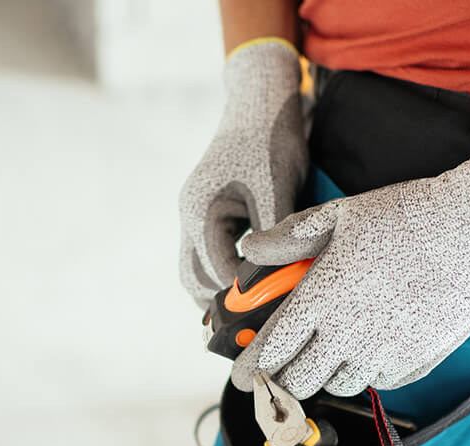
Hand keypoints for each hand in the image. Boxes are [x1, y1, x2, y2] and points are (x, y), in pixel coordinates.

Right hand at [179, 38, 307, 306]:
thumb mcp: (277, 189)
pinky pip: (208, 255)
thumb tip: (280, 275)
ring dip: (221, 291)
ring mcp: (195, 216)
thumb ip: (273, 234)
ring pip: (197, 271)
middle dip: (223, 302)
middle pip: (194, 279)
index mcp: (200, 211)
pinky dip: (225, 274)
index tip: (271, 309)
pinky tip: (253, 281)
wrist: (260, 102)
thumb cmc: (270, 141)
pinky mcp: (208, 215)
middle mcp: (190, 217)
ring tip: (256, 308)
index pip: (214, 272)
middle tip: (259, 319)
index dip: (241, 295)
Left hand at [231, 131, 469, 398]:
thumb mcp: (340, 216)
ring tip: (333, 351)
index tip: (242, 377)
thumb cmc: (405, 217)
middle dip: (285, 379)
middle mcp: (347, 333)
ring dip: (328, 374)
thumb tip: (249, 250)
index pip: (272, 349)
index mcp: (321, 297)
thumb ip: (289, 239)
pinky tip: (375, 345)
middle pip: (299, 381)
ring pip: (338, 386)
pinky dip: (369, 371)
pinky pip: (378, 382)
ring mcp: (381, 353)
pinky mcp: (413, 363)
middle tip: (285, 370)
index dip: (252, 368)